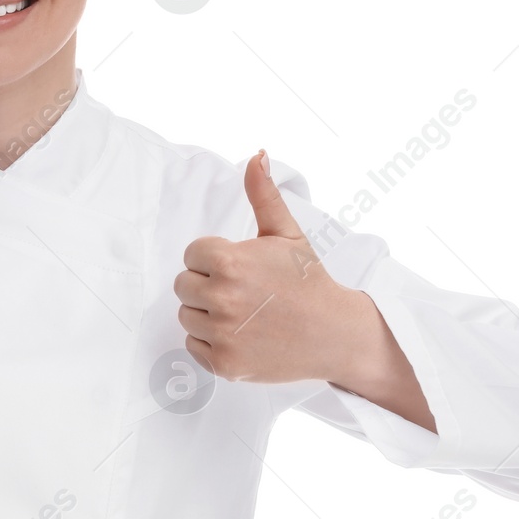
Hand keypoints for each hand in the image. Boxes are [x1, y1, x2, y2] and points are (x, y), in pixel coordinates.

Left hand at [174, 149, 362, 384]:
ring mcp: (222, 334)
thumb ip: (264, 195)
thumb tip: (256, 155)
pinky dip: (212, 342)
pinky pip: (193, 344)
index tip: (242, 268)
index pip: (192, 255)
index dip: (214, 259)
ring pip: (187, 315)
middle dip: (208, 285)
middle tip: (243, 292)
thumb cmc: (309, 281)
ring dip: (207, 314)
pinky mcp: (223, 363)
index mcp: (230, 262)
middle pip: (183, 285)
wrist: (335, 334)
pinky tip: (243, 335)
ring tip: (244, 313)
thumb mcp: (287, 234)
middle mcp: (222, 298)